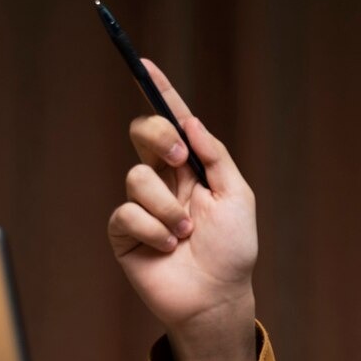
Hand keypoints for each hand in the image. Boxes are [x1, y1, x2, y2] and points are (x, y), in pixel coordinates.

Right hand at [107, 61, 257, 360]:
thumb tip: (189, 121)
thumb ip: (214, 156)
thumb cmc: (233, 251)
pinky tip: (169, 247)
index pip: (172, 122)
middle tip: (177, 159)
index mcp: (191, 168)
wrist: (217, 298)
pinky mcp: (124, 233)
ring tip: (184, 233)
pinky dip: (153, 229)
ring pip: (136, 177)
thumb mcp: (236, 196)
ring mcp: (141, 206)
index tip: (145, 63)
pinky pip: (127, 212)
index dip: (158, 92)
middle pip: (143, 133)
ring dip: (166, 206)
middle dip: (157, 136)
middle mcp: (163, 180)